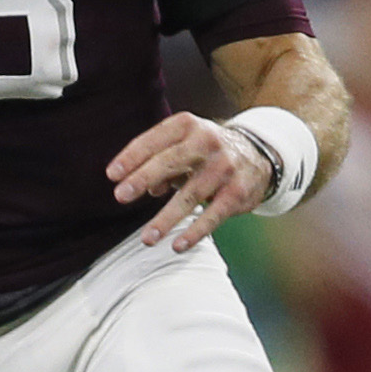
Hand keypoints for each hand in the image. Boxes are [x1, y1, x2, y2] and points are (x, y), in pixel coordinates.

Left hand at [109, 111, 275, 251]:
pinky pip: (213, 215)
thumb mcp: (183, 144)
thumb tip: (146, 189)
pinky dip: (194, 232)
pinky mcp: (237, 192)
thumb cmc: (206, 151)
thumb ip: (160, 163)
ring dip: (166, 218)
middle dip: (143, 178)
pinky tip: (177, 245)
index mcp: (187, 125)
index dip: (132, 157)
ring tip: (147, 238)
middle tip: (120, 196)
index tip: (112, 175)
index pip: (155, 139)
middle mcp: (207, 142)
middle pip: (170, 161)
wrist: (258, 154)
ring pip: (190, 195)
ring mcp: (224, 167)